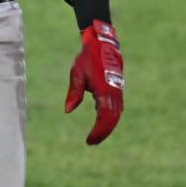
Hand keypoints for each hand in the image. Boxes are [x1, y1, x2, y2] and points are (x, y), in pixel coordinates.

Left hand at [65, 20, 123, 144]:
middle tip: (91, 142)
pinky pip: (116, 109)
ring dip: (107, 127)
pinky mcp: (117, 90)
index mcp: (105, 90)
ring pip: (116, 115)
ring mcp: (118, 92)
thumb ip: (74, 92)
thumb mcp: (77, 73)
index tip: (89, 140)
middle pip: (112, 120)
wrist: (102, 45)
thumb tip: (67, 110)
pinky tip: (101, 123)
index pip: (104, 117)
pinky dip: (109, 118)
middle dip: (103, 133)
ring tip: (95, 137)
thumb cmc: (88, 58)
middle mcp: (114, 93)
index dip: (98, 131)